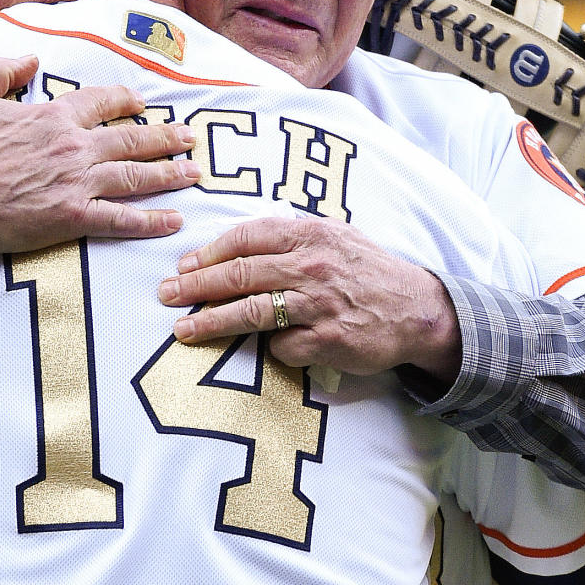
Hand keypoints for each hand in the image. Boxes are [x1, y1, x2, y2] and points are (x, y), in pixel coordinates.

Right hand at [0, 55, 200, 253]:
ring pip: (135, 176)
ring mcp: (76, 183)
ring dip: (169, 174)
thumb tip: (30, 58)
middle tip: (189, 138)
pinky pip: (121, 219)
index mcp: (51, 116)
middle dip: (164, 137)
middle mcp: (73, 146)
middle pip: (131, 139)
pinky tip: (173, 221)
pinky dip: (151, 221)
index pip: (100, 102)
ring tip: (193, 173)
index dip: (125, 100)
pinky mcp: (72, 217)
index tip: (140, 102)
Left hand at [157, 216, 461, 381]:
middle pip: (240, 275)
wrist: (418, 309)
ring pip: (252, 312)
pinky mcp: (328, 341)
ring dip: (211, 322)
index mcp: (310, 235)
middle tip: (167, 295)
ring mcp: (319, 305)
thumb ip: (289, 237)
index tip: (184, 265)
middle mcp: (312, 266)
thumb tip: (234, 246)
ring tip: (182, 330)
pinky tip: (263, 349)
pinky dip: (269, 348)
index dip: (210, 252)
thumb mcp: (333, 237)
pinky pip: (283, 347)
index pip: (247, 237)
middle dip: (196, 286)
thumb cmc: (366, 271)